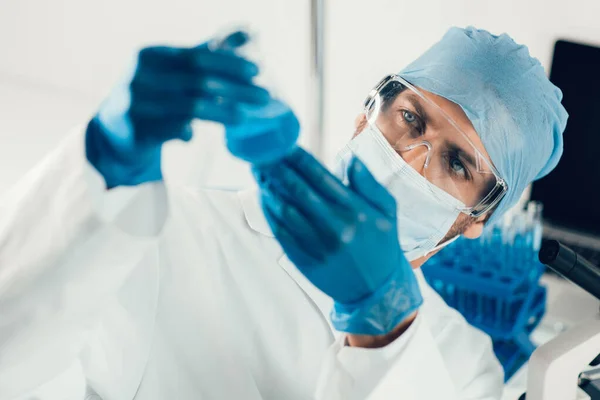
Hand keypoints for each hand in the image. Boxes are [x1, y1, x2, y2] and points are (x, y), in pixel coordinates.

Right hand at [86, 30, 269, 188]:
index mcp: (149, 55)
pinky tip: (193, 134)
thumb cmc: (152, 93)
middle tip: (264, 96)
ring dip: (222, 112)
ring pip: (190, 108)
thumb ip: (208, 51)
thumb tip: (247, 34)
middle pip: (199, 82)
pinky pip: (174, 131)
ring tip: (244, 117)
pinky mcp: (137, 130)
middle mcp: (140, 77)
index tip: (257, 71)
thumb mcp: (173, 68)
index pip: (197, 57)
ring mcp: (137, 104)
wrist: (114, 130)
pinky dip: (187, 132)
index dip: (229, 63)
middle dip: (236, 89)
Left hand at [254, 148, 422, 334]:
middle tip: (263, 152)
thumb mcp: (388, 212)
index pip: (319, 176)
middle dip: (278, 168)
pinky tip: (265, 198)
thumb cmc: (382, 246)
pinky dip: (270, 212)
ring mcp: (317, 245)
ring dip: (269, 188)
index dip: (298, 158)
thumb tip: (350, 160)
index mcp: (355, 211)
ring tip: (260, 171)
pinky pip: (281, 232)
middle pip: (297, 190)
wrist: (377, 290)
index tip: (285, 144)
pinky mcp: (304, 259)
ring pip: (285, 210)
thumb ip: (369, 184)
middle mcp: (334, 227)